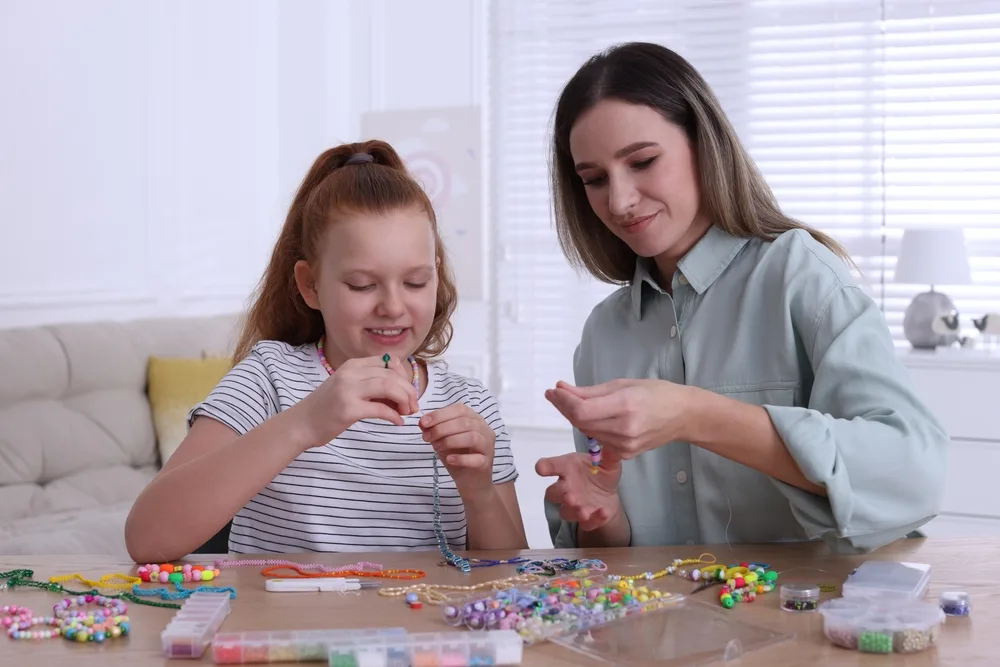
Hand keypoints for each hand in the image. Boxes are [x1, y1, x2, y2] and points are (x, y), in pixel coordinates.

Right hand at [293, 355, 419, 447]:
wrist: (302, 423)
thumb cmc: (328, 407)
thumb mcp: (349, 386)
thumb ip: (372, 384)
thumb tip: (404, 392)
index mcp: (353, 365)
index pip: (389, 362)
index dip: (405, 377)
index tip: (408, 392)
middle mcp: (351, 373)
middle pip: (392, 375)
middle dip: (409, 390)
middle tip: (413, 406)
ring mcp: (348, 390)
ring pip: (389, 387)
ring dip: (404, 400)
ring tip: (407, 412)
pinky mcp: (348, 410)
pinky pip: (381, 409)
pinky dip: (394, 416)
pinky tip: (397, 422)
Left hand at [419, 404, 495, 492]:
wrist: (470, 482)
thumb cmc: (457, 457)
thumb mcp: (443, 441)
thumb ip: (435, 430)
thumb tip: (423, 422)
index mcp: (475, 420)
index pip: (460, 409)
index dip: (441, 414)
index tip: (423, 422)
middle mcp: (485, 430)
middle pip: (465, 422)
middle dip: (441, 428)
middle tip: (427, 438)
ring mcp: (488, 446)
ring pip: (472, 436)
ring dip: (450, 441)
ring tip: (436, 448)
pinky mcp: (486, 463)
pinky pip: (475, 458)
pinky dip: (460, 458)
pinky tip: (449, 459)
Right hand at [535, 447, 622, 531]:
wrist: (608, 492)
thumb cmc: (599, 472)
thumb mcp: (607, 461)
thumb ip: (609, 455)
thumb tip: (613, 445)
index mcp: (568, 469)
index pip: (552, 466)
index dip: (545, 467)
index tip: (541, 468)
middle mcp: (566, 488)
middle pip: (553, 493)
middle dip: (559, 494)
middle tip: (569, 495)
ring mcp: (574, 506)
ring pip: (566, 512)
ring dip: (573, 511)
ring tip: (584, 510)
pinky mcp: (586, 520)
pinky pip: (587, 523)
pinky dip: (595, 519)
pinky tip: (603, 512)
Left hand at [544, 379, 693, 458]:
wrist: (683, 416)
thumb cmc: (656, 393)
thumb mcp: (623, 384)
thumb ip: (589, 391)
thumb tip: (561, 389)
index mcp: (625, 406)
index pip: (582, 410)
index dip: (563, 402)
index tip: (552, 391)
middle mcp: (624, 429)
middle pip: (581, 422)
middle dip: (566, 407)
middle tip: (557, 394)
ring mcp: (625, 445)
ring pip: (587, 432)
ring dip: (577, 418)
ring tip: (575, 402)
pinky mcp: (625, 454)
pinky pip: (599, 440)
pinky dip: (592, 428)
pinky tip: (594, 417)